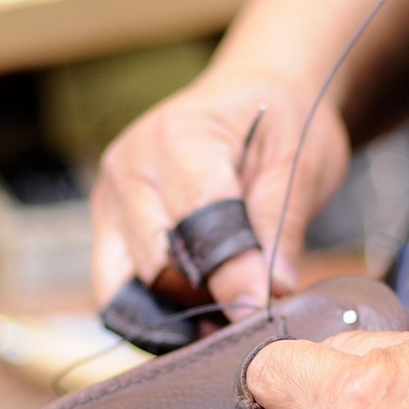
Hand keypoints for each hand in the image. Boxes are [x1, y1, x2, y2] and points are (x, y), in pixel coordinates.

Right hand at [91, 70, 350, 311]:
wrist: (256, 91)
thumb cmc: (282, 120)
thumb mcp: (301, 164)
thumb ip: (278, 228)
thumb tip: (261, 296)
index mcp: (178, 139)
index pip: (195, 230)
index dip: (231, 279)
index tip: (263, 308)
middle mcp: (129, 166)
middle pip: (154, 267)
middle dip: (202, 301)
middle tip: (248, 317)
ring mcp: (109, 194)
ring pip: (124, 286)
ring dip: (172, 311)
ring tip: (222, 316)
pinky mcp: (107, 220)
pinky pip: (116, 283)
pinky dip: (153, 305)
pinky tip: (195, 307)